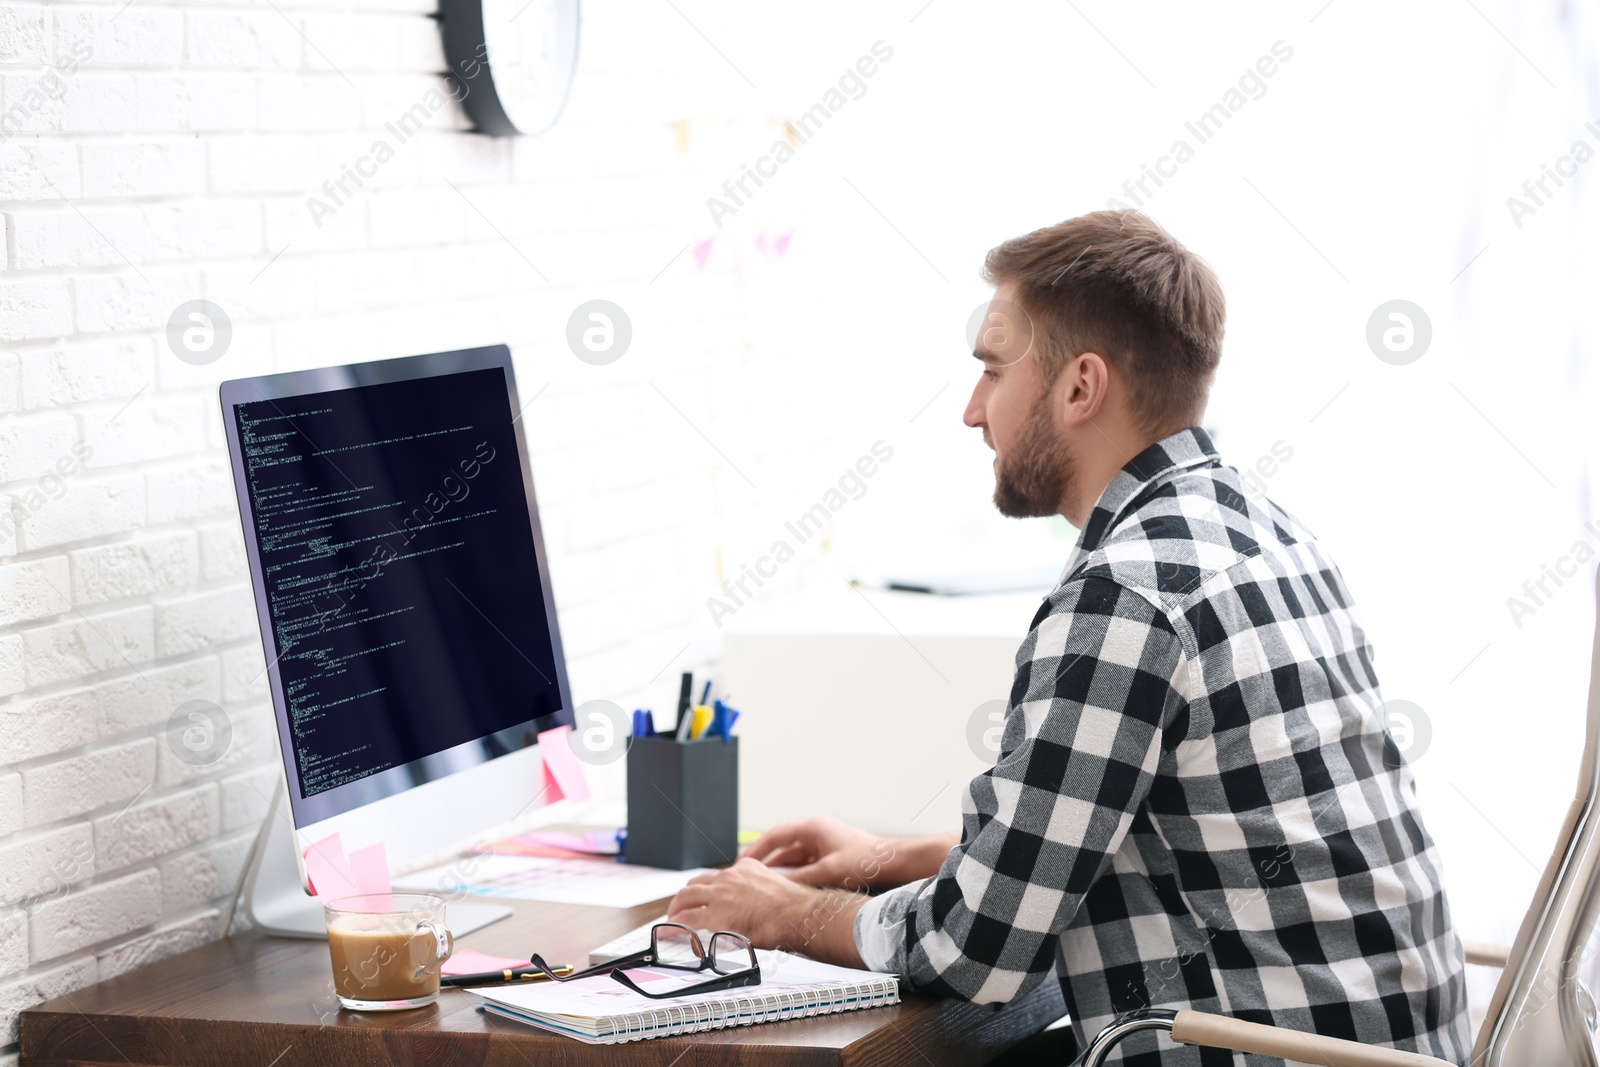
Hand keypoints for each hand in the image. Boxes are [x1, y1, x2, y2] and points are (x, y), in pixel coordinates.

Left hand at [666, 858, 865, 965]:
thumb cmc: (795, 909)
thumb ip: (760, 892)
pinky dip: (675, 927)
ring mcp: (721, 894)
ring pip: (686, 897)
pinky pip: (687, 920)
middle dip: (685, 897)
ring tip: (672, 919)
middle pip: (697, 883)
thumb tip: (756, 908)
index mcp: (746, 868)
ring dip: (676, 909)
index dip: (705, 888)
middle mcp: (730, 877)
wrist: (799, 915)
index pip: (717, 876)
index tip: (702, 897)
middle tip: (679, 908)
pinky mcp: (716, 915)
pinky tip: (670, 933)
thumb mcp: (775, 888)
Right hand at [740, 816, 897, 888]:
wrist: (892, 863)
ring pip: (793, 857)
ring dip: (779, 869)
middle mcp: (816, 832)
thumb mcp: (828, 872)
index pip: (775, 836)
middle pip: (782, 846)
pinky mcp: (830, 855)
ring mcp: (823, 843)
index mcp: (812, 828)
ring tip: (762, 883)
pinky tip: (786, 887)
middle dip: (764, 861)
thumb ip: (801, 880)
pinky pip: (805, 864)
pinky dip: (794, 874)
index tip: (742, 862)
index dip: (756, 849)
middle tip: (747, 874)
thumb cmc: (867, 860)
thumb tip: (777, 888)